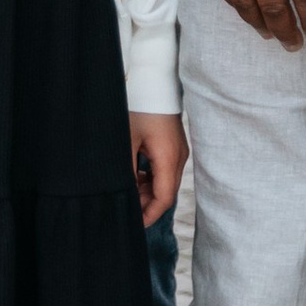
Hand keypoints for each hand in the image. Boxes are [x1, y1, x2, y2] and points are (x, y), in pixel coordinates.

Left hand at [130, 111, 185, 227]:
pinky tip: (136, 177)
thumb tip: (126, 195)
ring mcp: (179, 151)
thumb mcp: (126, 141)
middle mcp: (179, 157)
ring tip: (128, 193)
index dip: (149, 215)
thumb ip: (128, 171)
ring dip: (148, 192)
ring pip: (166, 182)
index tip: (134, 225)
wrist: (153, 81)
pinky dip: (152, 179)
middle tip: (126, 210)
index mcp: (169, 158)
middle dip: (147, 205)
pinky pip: (165, 170)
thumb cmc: (139, 108)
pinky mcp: (174, 146)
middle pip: (166, 192)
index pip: (164, 198)